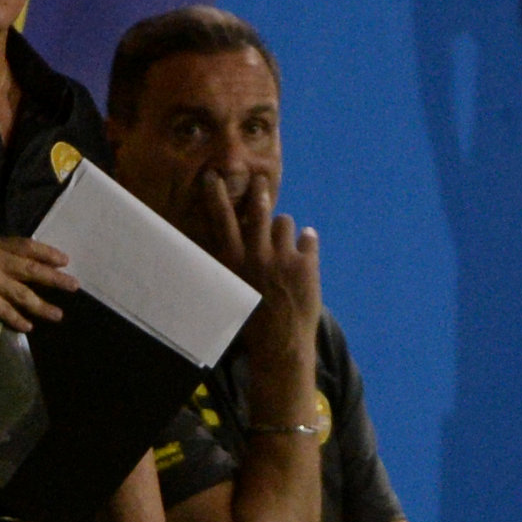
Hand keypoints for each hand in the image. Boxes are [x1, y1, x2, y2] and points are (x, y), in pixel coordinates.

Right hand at [0, 237, 76, 332]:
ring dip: (42, 305)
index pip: (25, 245)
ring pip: (22, 292)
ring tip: (58, 315)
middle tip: (74, 285)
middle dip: (54, 278)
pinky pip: (6, 310)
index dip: (47, 253)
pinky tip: (29, 326)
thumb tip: (36, 268)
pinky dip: (18, 319)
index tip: (65, 261)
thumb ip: (2, 260)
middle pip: (30, 267)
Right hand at [196, 173, 321, 343]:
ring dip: (285, 229)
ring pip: (285, 221)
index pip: (221, 220)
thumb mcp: (232, 292)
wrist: (280, 345)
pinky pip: (308, 238)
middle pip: (258, 210)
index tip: (213, 176)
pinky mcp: (306, 264)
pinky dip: (307, 243)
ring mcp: (283, 257)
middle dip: (258, 192)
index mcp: (234, 262)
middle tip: (259, 181)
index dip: (216, 195)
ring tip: (285, 243)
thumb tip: (236, 245)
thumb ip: (235, 266)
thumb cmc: (251, 324)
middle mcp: (256, 254)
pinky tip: (307, 249)